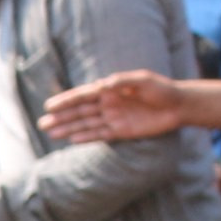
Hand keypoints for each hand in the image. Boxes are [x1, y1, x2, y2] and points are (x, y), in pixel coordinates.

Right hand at [38, 69, 182, 145]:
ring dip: (68, 128)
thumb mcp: (143, 80)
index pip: (83, 95)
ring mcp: (114, 118)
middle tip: (42, 123)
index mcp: (110, 89)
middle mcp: (108, 104)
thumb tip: (102, 84)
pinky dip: (85, 137)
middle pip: (80, 111)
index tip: (49, 105)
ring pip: (86, 124)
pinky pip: (99, 134)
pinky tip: (71, 140)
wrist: (177, 105)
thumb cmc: (161, 89)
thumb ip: (122, 82)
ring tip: (50, 133)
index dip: (66, 101)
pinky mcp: (121, 131)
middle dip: (61, 117)